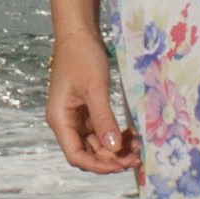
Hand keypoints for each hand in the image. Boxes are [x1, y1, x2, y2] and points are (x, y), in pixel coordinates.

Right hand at [48, 56, 139, 175]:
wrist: (78, 33)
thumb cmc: (82, 56)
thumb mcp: (95, 88)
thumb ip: (104, 119)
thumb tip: (114, 149)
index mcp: (60, 119)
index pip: (76, 155)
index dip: (98, 165)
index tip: (121, 165)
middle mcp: (66, 122)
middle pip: (87, 152)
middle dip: (111, 158)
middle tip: (137, 158)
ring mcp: (76, 117)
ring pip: (97, 143)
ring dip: (116, 148)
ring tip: (139, 146)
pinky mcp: (87, 110)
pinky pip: (102, 130)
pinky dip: (116, 135)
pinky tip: (132, 134)